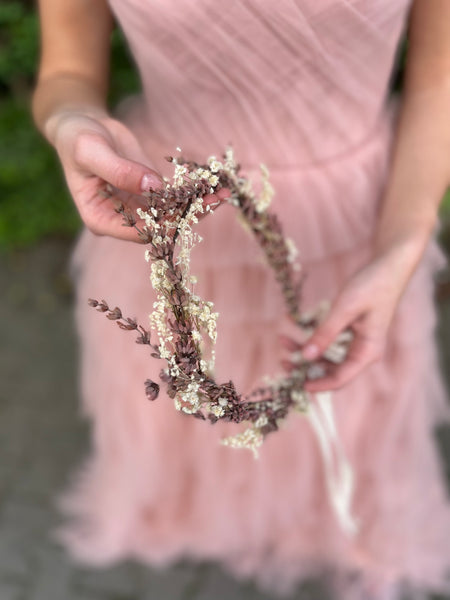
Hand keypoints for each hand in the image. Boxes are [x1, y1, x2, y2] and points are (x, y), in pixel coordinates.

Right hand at [47, 110, 227, 240]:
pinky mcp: (149, 196)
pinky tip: (214, 185)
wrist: (82, 127)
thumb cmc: (77, 139)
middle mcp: (121, 221)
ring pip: (170, 214)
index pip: (136, 231)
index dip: (163, 223)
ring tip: (224, 193)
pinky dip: (192, 193)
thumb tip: (153, 187)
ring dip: (197, 205)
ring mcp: (137, 210)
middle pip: (159, 226)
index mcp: (101, 220)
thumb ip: (120, 171)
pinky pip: (173, 199)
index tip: (187, 210)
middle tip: (217, 199)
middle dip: (188, 214)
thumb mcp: (92, 151)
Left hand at [282, 238, 425, 390]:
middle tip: (282, 361)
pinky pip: (328, 340)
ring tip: (282, 340)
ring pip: (326, 355)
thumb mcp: (344, 309)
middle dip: (306, 367)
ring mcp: (356, 341)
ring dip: (305, 350)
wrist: (388, 266)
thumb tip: (306, 357)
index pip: (340, 379)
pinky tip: (293, 324)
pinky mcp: (350, 331)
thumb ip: (325, 333)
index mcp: (367, 352)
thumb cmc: (372, 286)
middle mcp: (362, 351)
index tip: (295, 384)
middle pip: (331, 369)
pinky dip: (311, 335)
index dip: (317, 384)